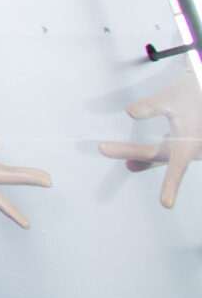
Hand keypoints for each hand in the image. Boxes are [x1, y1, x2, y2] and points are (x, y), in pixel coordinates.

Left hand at [99, 69, 201, 206]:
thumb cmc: (193, 93)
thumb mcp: (172, 96)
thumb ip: (151, 106)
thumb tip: (131, 113)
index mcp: (190, 142)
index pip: (178, 165)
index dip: (171, 185)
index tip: (166, 204)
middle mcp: (193, 149)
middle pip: (157, 155)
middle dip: (131, 152)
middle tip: (104, 147)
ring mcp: (189, 149)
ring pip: (160, 156)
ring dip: (138, 154)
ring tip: (109, 149)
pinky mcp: (184, 146)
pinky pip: (164, 154)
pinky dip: (146, 155)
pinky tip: (131, 162)